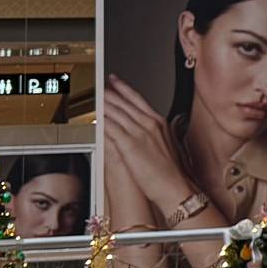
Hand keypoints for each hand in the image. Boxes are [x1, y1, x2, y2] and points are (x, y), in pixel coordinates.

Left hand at [101, 76, 196, 216]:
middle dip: (108, 92)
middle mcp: (149, 123)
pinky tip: (92, 116)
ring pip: (115, 112)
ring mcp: (139, 132)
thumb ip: (160, 134)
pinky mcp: (129, 144)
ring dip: (101, 103)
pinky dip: (100, 120)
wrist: (176, 186)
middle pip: (123, 102)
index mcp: (159, 123)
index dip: (123, 88)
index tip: (114, 81)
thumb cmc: (173, 172)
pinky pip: (110, 127)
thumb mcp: (170, 145)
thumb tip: (155, 131)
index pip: (137, 99)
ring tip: (90, 96)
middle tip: (96, 85)